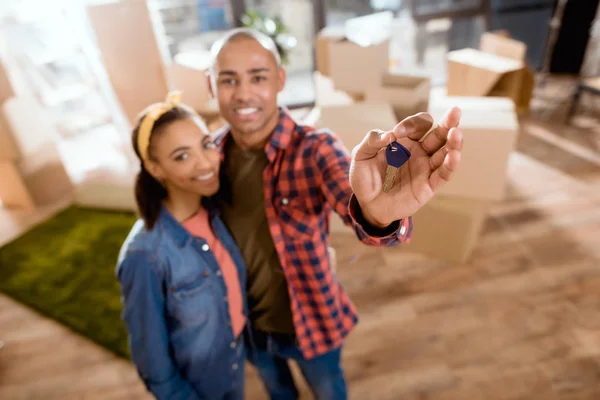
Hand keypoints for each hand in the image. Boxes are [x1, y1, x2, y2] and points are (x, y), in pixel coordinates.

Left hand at [349, 107, 462, 227]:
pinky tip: (455, 155)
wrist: (367, 205)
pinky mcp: (428, 185)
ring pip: (445, 152)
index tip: (397, 132)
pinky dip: (451, 164)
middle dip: (447, 122)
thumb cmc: (365, 178)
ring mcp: (425, 168)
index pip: (417, 125)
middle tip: (455, 111)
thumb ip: (371, 141)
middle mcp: (419, 151)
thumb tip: (389, 134)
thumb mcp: (361, 156)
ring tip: (456, 133)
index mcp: (405, 140)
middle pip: (438, 134)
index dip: (411, 124)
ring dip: (453, 142)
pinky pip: (443, 174)